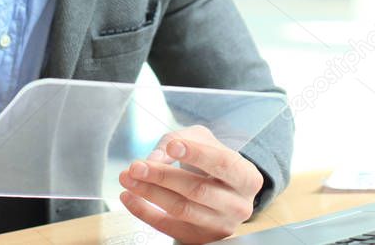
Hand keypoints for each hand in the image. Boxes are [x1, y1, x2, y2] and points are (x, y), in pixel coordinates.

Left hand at [118, 125, 263, 243]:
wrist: (220, 188)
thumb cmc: (210, 159)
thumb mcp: (201, 139)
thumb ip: (178, 141)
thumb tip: (154, 160)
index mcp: (247, 177)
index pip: (223, 164)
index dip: (197, 154)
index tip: (173, 146)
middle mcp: (239, 205)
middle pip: (197, 190)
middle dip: (162, 176)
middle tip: (136, 166)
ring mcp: (220, 225)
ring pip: (181, 210)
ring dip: (149, 193)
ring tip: (127, 177)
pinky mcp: (200, 238)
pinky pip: (169, 228)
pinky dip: (145, 212)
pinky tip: (129, 197)